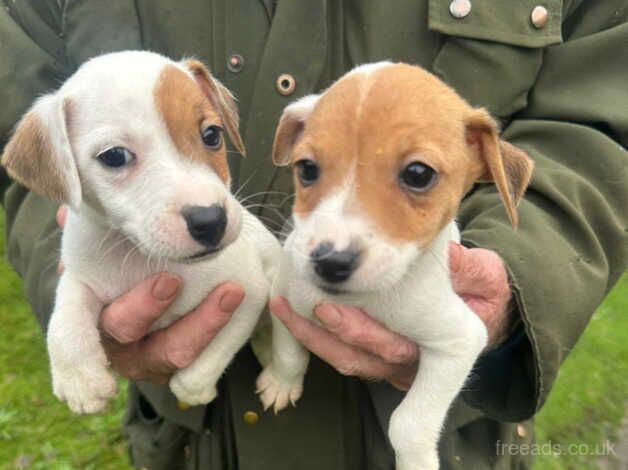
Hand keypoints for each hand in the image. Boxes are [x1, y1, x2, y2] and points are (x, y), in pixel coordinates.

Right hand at [55, 206, 244, 383]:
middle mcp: (116, 341)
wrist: (184, 261)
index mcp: (87, 308)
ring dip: (204, 322)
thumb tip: (63, 212)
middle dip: (147, 309)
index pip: (70, 337)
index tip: (101, 387)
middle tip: (170, 281)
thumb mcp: (114, 235)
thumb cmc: (135, 250)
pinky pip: (207, 357)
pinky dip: (223, 332)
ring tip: (230, 290)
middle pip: (126, 333)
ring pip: (176, 351)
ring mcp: (152, 354)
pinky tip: (239, 301)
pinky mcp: (187, 358)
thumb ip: (96, 229)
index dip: (79, 360)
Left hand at [270, 242, 512, 390]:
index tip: (332, 312)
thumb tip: (449, 254)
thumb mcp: (483, 278)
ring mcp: (379, 356)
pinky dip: (307, 330)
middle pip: (359, 355)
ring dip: (309, 334)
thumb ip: (468, 270)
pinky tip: (286, 307)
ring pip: (340, 354)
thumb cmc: (476, 292)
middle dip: (331, 332)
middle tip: (310, 305)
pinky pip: (332, 347)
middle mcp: (401, 358)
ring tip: (284, 306)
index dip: (363, 335)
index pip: (394, 347)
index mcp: (432, 344)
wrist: (472, 307)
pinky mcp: (362, 346)